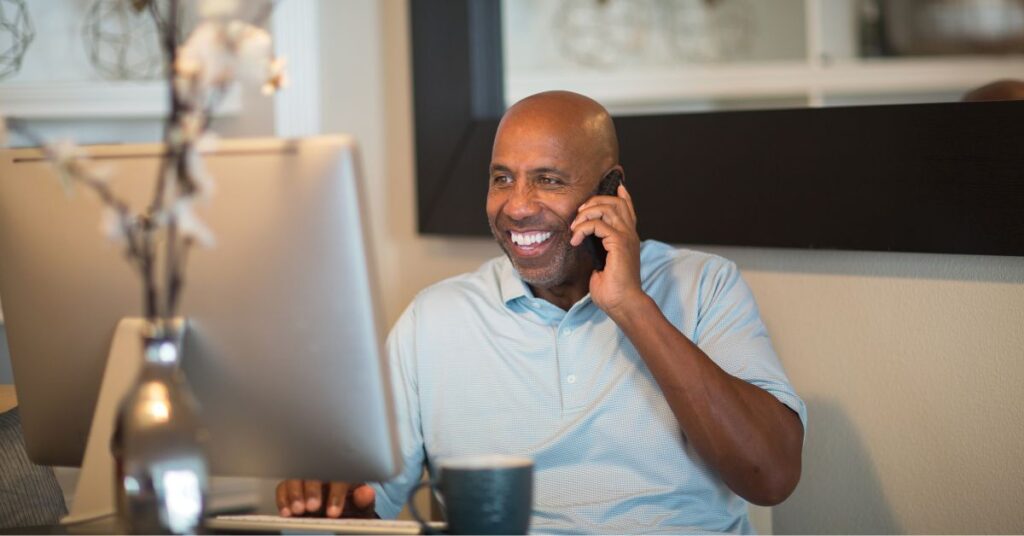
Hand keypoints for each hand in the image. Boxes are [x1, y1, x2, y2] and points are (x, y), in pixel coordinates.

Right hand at [275, 480, 375, 517]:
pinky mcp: (292, 485)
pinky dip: (283, 498)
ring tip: (298, 510)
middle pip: (315, 470)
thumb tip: (366, 493)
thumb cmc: (351, 506)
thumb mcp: (361, 506)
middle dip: (313, 490)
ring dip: (295, 492)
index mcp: (345, 471)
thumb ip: (364, 500)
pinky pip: (283, 486)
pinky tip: (286, 511)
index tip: (333, 512)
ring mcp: (307, 476)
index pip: (341, 476)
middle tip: (313, 507)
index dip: (336, 494)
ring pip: (297, 475)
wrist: (338, 511)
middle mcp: (324, 470)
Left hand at [569, 183, 644, 315]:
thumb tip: (584, 244)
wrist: (623, 303)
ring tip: (575, 227)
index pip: (627, 208)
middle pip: (615, 202)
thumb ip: (598, 250)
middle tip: (578, 215)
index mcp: (628, 238)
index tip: (616, 186)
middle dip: (594, 202)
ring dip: (586, 213)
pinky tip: (575, 240)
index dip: (621, 195)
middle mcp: (630, 234)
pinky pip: (598, 224)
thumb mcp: (602, 264)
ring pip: (607, 207)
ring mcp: (626, 237)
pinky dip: (582, 229)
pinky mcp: (619, 242)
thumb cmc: (612, 290)